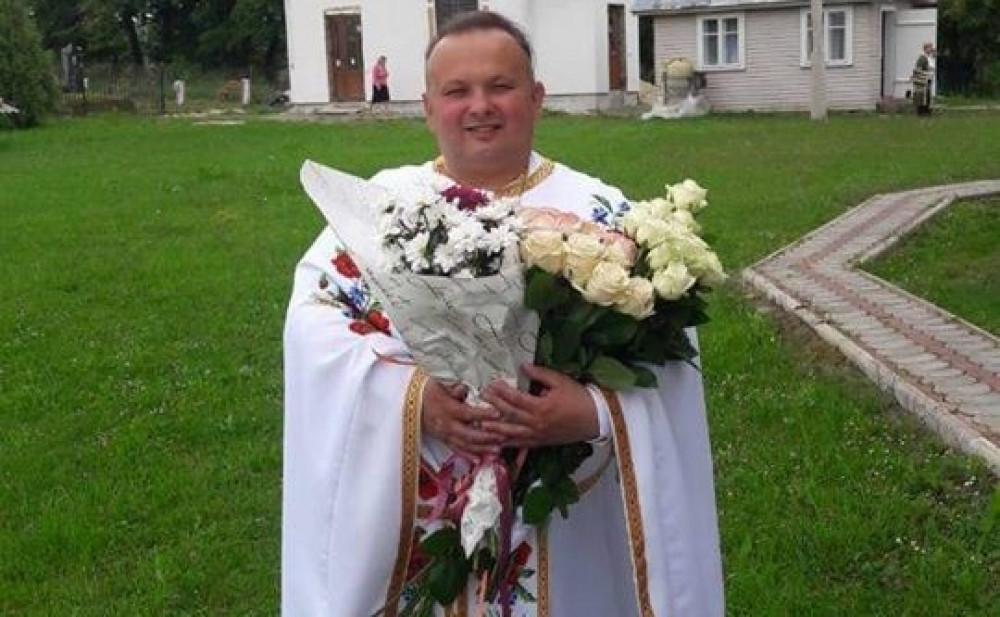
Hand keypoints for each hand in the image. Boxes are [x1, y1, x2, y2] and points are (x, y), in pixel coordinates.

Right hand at [421, 378, 503, 455]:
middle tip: (503, 437)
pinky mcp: (442, 440)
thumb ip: (455, 388)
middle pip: (469, 434)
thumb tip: (465, 389)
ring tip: (497, 451)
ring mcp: (444, 435)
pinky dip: (468, 456)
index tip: (498, 413)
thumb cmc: (427, 391)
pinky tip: (479, 461)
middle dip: (487, 437)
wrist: (409, 404)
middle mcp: (446, 425)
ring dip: (481, 449)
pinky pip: (456, 450)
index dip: (483, 414)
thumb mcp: (439, 385)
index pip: (468, 413)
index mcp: (447, 409)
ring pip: (464, 445)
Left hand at [480, 364, 598, 447]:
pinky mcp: (542, 442)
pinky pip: (521, 445)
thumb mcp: (561, 381)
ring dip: (496, 429)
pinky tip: (498, 443)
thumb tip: (524, 366)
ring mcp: (538, 435)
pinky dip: (509, 444)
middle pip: (509, 415)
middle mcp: (537, 423)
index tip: (491, 384)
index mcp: (541, 407)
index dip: (501, 391)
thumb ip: (541, 374)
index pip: (515, 399)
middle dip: (494, 406)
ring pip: (512, 433)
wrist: (596, 419)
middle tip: (482, 398)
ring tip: (481, 424)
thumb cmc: (579, 398)